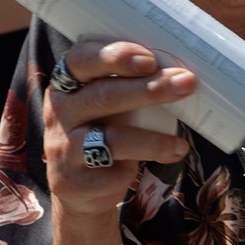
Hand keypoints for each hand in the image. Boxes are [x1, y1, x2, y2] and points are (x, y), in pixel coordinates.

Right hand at [42, 40, 194, 217]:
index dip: (115, 56)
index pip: (82, 59)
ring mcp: (64, 147)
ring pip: (112, 138)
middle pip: (103, 95)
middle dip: (149, 88)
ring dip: (154, 139)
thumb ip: (127, 86)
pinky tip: (170, 156)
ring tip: (183, 142)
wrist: (79, 188)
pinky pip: (115, 171)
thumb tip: (177, 73)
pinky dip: (148, 163)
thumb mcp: (107, 104)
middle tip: (185, 82)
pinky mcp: (74, 180)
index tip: (150, 59)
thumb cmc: (101, 131)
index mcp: (66, 83)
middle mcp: (60, 112)